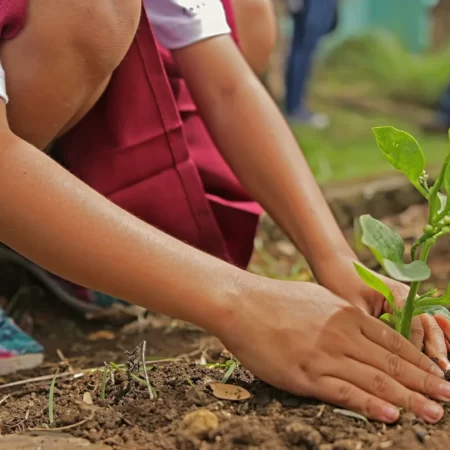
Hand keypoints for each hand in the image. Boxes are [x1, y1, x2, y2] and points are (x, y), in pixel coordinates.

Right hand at [215, 277, 448, 422]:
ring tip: (433, 412)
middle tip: (448, 397)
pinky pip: (344, 392)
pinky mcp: (305, 374)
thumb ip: (343, 314)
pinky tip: (391, 416)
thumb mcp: (318, 297)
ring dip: (408, 398)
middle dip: (424, 382)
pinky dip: (370, 405)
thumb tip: (362, 326)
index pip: (394, 342)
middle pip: (392, 363)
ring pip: (375, 380)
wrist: (242, 304)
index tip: (440, 374)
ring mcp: (325, 355)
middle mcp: (342, 334)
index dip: (420, 361)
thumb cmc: (277, 300)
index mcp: (346, 314)